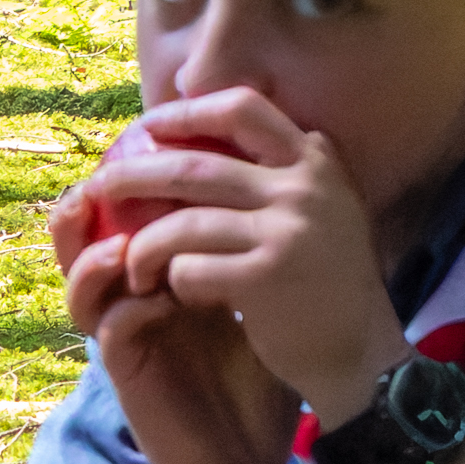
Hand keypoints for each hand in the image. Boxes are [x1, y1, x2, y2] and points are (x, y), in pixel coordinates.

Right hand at [54, 131, 295, 463]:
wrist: (247, 457)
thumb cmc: (256, 379)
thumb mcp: (261, 299)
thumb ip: (252, 248)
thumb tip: (285, 178)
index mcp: (159, 276)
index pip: (125, 217)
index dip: (128, 180)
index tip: (157, 146)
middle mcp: (131, 298)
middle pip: (82, 240)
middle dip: (86, 203)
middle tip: (109, 173)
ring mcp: (125, 334)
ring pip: (80, 280)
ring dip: (97, 254)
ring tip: (125, 241)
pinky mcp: (126, 370)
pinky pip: (108, 326)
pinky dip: (128, 305)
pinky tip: (162, 296)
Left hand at [74, 91, 406, 415]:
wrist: (362, 355)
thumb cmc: (324, 282)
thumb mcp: (320, 210)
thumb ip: (275, 174)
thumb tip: (193, 137)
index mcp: (314, 161)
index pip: (241, 108)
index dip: (187, 112)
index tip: (148, 126)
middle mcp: (304, 187)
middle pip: (193, 167)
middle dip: (135, 175)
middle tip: (102, 186)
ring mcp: (287, 231)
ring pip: (182, 224)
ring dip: (143, 246)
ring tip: (130, 265)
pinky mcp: (266, 278)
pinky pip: (189, 268)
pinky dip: (171, 281)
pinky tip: (173, 295)